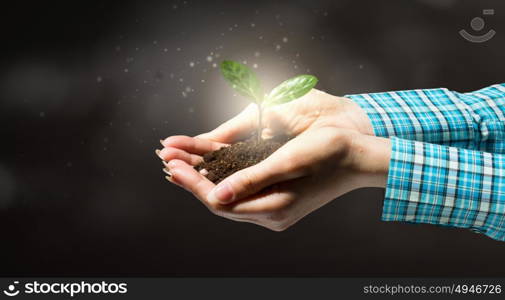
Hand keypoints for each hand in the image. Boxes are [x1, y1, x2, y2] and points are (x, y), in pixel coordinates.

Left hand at [158, 90, 389, 230]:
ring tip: (182, 162)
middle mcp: (271, 215)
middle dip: (193, 181)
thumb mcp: (288, 162)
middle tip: (168, 161)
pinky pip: (241, 193)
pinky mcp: (277, 199)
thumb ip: (252, 180)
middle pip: (220, 202)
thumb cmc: (329, 153)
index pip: (219, 202)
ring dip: (205, 180)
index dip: (193, 184)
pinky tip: (210, 168)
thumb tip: (216, 195)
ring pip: (229, 198)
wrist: (359, 158)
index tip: (172, 164)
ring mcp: (274, 208)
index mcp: (273, 208)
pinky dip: (222, 180)